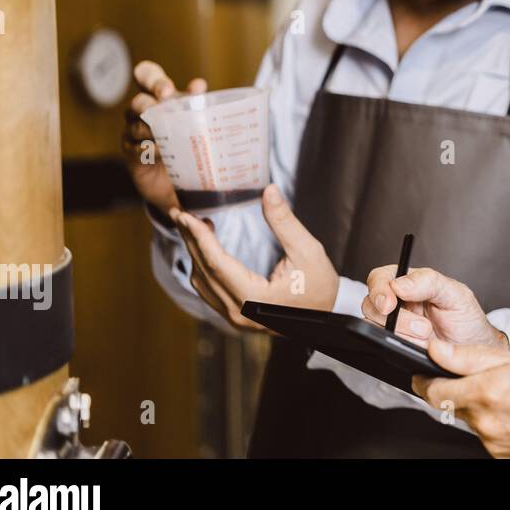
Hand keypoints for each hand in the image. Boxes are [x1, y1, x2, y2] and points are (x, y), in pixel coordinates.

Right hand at [122, 60, 207, 213]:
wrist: (181, 175)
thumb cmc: (189, 137)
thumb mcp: (195, 118)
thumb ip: (195, 102)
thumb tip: (198, 84)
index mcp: (157, 95)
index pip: (145, 75)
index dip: (150, 77)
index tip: (167, 91)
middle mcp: (141, 110)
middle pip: (138, 101)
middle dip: (148, 104)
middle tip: (162, 114)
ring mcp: (133, 131)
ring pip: (136, 126)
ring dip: (151, 130)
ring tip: (166, 137)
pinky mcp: (131, 152)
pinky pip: (136, 148)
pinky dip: (149, 150)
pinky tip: (160, 153)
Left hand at [171, 184, 338, 330]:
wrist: (329, 316)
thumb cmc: (321, 286)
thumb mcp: (308, 250)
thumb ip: (284, 222)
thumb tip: (269, 191)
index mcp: (253, 298)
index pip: (216, 263)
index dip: (198, 237)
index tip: (185, 215)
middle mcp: (238, 312)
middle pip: (204, 271)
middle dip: (190, 240)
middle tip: (180, 214)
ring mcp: (235, 318)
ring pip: (203, 283)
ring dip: (196, 254)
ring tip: (195, 227)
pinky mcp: (237, 316)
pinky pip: (210, 291)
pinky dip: (204, 267)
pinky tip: (207, 249)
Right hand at [361, 267, 507, 349]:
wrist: (473, 352)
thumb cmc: (465, 319)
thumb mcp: (456, 294)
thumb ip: (429, 282)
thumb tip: (399, 284)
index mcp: (409, 283)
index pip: (381, 278)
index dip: (379, 289)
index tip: (390, 304)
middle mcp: (397, 303)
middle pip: (372, 305)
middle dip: (397, 319)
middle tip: (423, 328)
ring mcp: (394, 327)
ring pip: (375, 327)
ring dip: (401, 335)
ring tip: (427, 338)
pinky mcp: (394, 346)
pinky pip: (383, 346)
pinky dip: (400, 348)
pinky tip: (420, 348)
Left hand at [412, 340, 509, 458]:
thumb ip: (471, 356)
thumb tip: (437, 350)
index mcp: (487, 393)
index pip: (434, 391)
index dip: (424, 380)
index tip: (423, 372)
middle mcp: (487, 423)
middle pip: (452, 405)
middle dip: (458, 390)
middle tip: (480, 377)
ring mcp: (495, 443)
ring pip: (472, 419)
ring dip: (480, 405)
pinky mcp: (505, 456)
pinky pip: (488, 435)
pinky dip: (496, 421)